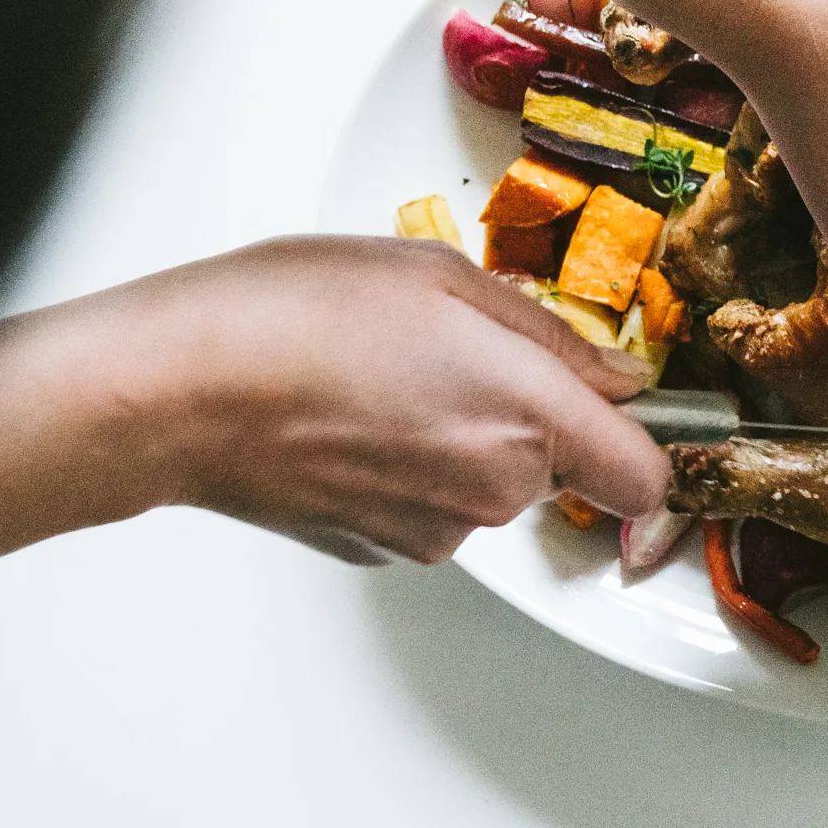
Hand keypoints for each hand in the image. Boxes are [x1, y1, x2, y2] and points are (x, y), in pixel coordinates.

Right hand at [0, 237, 669, 589]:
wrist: (175, 387)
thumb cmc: (295, 313)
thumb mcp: (442, 276)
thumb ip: (548, 334)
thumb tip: (614, 375)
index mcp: (528, 415)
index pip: (648, 477)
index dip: (651, 445)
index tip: (641, 414)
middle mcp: (494, 489)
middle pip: (561, 470)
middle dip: (531, 418)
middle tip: (457, 355)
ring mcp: (435, 530)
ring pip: (491, 488)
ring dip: (464, 441)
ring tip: (386, 380)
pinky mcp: (379, 550)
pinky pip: (430, 508)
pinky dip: (409, 470)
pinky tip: (353, 422)